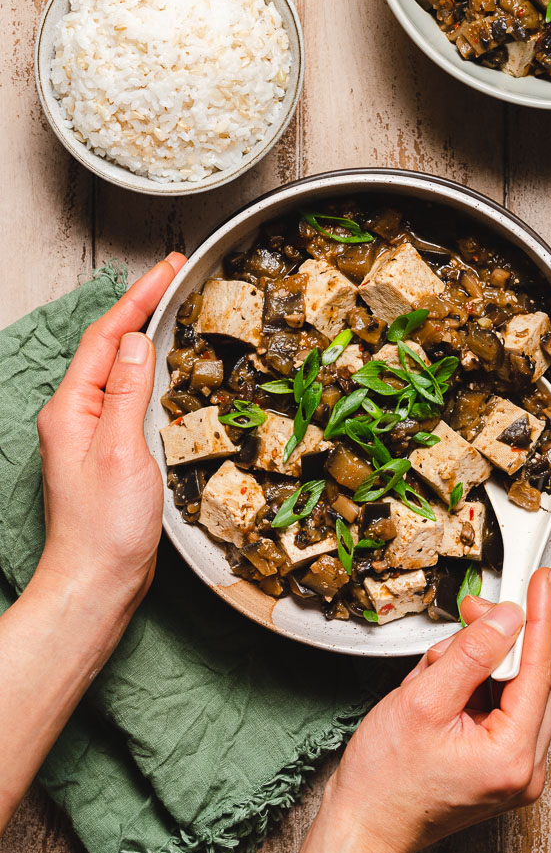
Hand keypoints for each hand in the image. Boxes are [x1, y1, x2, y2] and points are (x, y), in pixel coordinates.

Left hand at [35, 253, 185, 620]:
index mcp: (72, 409)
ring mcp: (91, 433)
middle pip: (110, 346)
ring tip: (176, 309)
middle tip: (177, 278)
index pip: (107, 337)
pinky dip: (150, 371)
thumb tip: (139, 343)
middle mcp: (76, 415)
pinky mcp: (109, 451)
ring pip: (120, 369)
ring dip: (146, 335)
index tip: (167, 269)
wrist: (96, 582)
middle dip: (142, 307)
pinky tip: (169, 369)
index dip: (138, 298)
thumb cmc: (105, 529)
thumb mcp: (122, 452)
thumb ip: (128, 393)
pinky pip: (129, 396)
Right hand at [287, 569, 550, 852]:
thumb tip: (506, 619)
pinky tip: (443, 689)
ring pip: (518, 689)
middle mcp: (525, 769)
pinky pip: (504, 708)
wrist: (364, 824)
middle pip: (536, 677)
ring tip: (436, 672)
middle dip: (503, 639)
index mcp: (512, 756)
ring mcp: (515, 772)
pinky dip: (478, 687)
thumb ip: (470, 654)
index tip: (540, 581)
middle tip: (472, 612)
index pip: (540, 668)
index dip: (539, 617)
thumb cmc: (384, 779)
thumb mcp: (423, 700)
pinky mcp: (501, 768)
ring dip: (483, 665)